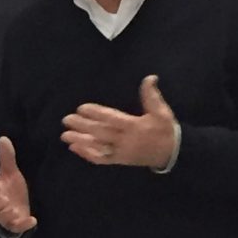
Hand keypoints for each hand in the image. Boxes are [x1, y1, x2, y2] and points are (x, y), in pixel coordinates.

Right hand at [0, 136, 36, 233]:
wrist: (21, 203)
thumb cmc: (13, 187)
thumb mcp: (11, 172)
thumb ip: (7, 157)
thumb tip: (3, 138)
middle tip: (6, 200)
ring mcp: (5, 215)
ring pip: (1, 218)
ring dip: (7, 215)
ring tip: (15, 211)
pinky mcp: (14, 224)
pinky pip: (16, 227)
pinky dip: (23, 225)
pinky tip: (33, 220)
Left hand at [60, 75, 177, 167]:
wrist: (172, 155)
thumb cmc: (165, 130)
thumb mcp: (162, 112)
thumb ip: (152, 95)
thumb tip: (150, 77)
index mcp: (134, 127)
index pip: (112, 119)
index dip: (96, 113)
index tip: (81, 108)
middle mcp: (125, 140)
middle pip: (101, 133)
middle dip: (82, 127)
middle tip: (66, 120)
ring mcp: (121, 152)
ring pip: (98, 147)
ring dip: (80, 141)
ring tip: (64, 135)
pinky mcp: (119, 160)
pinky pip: (101, 159)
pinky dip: (87, 154)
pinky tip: (74, 148)